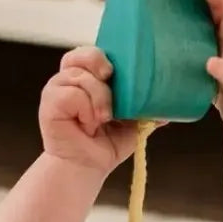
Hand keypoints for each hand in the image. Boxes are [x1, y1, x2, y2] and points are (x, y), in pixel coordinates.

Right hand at [39, 46, 141, 174]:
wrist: (87, 168)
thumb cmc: (105, 144)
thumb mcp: (133, 124)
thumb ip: (148, 110)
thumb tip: (173, 107)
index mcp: (86, 78)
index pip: (89, 53)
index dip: (102, 55)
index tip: (115, 70)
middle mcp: (68, 80)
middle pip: (80, 55)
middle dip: (98, 62)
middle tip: (109, 76)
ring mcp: (56, 90)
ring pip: (81, 77)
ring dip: (99, 98)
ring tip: (103, 119)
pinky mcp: (49, 104)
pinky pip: (72, 95)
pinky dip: (86, 110)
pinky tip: (87, 124)